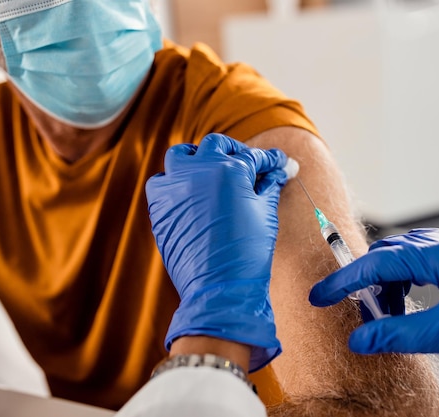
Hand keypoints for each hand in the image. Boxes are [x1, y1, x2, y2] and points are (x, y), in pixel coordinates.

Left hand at [146, 133, 287, 371]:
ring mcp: (175, 185)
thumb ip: (270, 186)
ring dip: (197, 157)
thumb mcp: (265, 214)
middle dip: (234, 150)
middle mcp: (199, 169)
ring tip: (210, 169)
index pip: (253, 156)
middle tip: (246, 162)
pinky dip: (175, 181)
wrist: (219, 287)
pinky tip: (189, 193)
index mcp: (230, 170)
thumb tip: (279, 172)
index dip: (268, 160)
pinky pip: (163, 181)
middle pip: (216, 145)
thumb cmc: (248, 251)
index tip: (277, 163)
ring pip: (182, 155)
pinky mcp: (159, 204)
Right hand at [309, 228, 438, 403]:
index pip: (380, 261)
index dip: (346, 280)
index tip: (322, 294)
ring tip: (381, 313)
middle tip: (346, 305)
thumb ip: (396, 334)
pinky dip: (403, 284)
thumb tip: (359, 340)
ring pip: (403, 259)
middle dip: (365, 280)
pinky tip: (403, 304)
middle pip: (388, 254)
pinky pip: (419, 265)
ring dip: (385, 283)